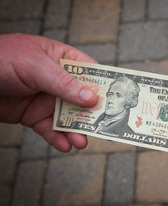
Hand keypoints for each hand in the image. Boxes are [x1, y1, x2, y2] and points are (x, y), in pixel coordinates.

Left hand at [0, 33, 97, 151]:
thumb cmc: (2, 59)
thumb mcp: (35, 67)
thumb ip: (63, 83)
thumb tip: (92, 98)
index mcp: (63, 60)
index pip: (91, 73)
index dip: (104, 86)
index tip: (118, 100)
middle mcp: (59, 81)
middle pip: (84, 99)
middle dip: (93, 115)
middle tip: (104, 128)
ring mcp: (48, 99)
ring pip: (69, 118)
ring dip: (77, 131)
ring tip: (82, 142)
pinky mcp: (35, 116)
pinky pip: (51, 129)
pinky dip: (58, 139)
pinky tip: (65, 146)